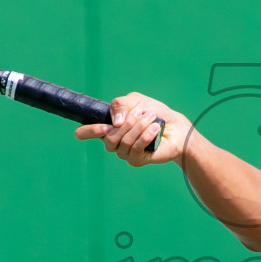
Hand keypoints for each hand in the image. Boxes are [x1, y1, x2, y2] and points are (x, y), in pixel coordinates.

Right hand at [74, 92, 190, 165]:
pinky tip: (155, 128)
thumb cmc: (154, 113)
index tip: (104, 126)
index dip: (88, 131)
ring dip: (139, 127)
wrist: (175, 127)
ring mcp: (123, 152)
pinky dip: (146, 136)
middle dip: (128, 123)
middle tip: (144, 113)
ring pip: (123, 142)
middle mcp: (113, 141)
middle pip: (108, 137)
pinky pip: (135, 149)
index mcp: (108, 125)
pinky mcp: (135, 160)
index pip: (85, 133)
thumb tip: (115, 123)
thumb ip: (121, 105)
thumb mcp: (136, 101)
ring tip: (152, 119)